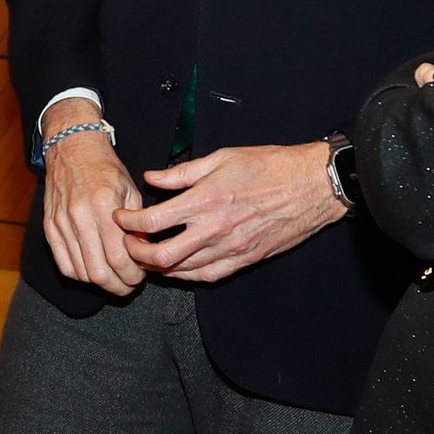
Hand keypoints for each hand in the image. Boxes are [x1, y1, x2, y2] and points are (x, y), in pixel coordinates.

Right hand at [40, 109, 144, 295]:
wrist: (72, 148)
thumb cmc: (105, 168)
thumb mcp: (130, 190)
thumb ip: (137, 224)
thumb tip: (144, 253)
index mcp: (103, 207)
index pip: (119, 258)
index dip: (132, 276)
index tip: (140, 277)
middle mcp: (80, 217)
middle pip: (99, 272)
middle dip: (118, 286)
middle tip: (129, 285)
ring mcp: (61, 224)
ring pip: (81, 272)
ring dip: (100, 283)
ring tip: (114, 279)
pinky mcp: (49, 227)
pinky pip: (64, 264)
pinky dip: (80, 275)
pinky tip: (93, 271)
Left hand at [116, 142, 348, 282]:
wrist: (311, 185)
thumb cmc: (270, 166)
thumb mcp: (222, 157)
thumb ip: (182, 173)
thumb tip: (152, 177)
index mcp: (206, 199)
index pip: (154, 221)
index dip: (130, 224)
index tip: (122, 219)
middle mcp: (215, 229)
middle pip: (162, 256)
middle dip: (137, 253)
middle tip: (127, 244)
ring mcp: (231, 248)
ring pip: (183, 270)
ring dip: (159, 266)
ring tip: (147, 256)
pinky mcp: (245, 259)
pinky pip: (208, 276)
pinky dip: (186, 275)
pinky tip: (177, 268)